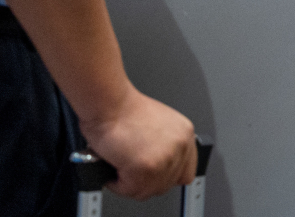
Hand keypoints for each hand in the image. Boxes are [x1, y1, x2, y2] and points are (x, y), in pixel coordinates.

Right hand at [78, 88, 196, 200]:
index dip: (166, 177)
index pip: (186, 173)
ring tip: (120, 162)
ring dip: (128, 181)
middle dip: (144, 180)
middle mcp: (179, 147)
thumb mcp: (158, 124)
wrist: (109, 103)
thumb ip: (166, 146)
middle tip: (130, 166)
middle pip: (165, 185)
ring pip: (146, 190)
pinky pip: (129, 190)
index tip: (155, 176)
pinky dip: (116, 182)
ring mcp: (165, 159)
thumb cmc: (124, 110)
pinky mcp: (146, 169)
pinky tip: (114, 163)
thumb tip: (160, 164)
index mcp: (184, 134)